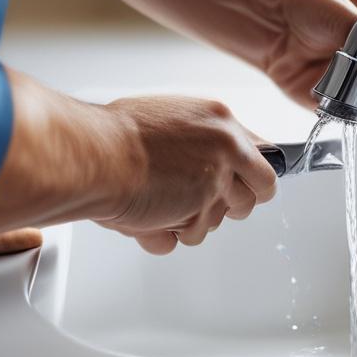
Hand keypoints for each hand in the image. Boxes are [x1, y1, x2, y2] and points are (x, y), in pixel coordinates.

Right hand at [99, 96, 277, 254]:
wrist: (94, 154)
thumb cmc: (117, 134)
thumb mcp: (171, 117)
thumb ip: (202, 139)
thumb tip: (218, 154)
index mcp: (222, 123)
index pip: (262, 160)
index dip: (249, 178)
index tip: (244, 185)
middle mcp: (226, 151)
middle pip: (253, 196)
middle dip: (226, 204)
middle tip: (194, 199)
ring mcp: (215, 184)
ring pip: (218, 221)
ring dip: (188, 220)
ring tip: (156, 201)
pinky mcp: (197, 214)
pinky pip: (187, 238)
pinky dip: (161, 234)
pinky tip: (144, 215)